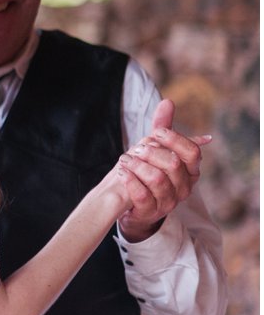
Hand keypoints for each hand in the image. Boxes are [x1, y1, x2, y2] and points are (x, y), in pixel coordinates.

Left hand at [117, 100, 211, 241]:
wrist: (132, 204)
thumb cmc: (147, 172)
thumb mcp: (155, 149)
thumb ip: (162, 128)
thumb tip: (167, 101)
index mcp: (190, 171)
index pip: (192, 152)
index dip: (173, 139)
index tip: (155, 133)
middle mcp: (184, 188)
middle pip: (173, 163)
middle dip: (150, 152)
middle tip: (135, 150)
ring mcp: (169, 202)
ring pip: (157, 179)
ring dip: (137, 166)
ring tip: (124, 161)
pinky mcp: (151, 212)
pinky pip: (142, 195)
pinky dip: (130, 181)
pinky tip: (121, 172)